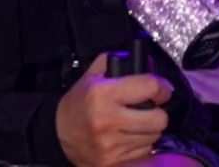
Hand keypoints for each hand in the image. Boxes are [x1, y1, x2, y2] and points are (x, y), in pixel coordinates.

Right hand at [55, 52, 173, 165]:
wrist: (57, 135)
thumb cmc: (79, 103)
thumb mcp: (93, 76)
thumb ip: (119, 62)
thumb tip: (150, 63)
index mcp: (103, 93)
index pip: (150, 87)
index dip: (160, 87)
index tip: (160, 89)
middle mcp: (107, 120)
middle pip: (158, 118)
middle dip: (158, 111)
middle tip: (150, 108)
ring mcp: (110, 144)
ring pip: (154, 136)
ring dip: (151, 128)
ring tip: (138, 122)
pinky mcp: (112, 161)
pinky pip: (144, 151)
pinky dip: (142, 143)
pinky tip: (130, 136)